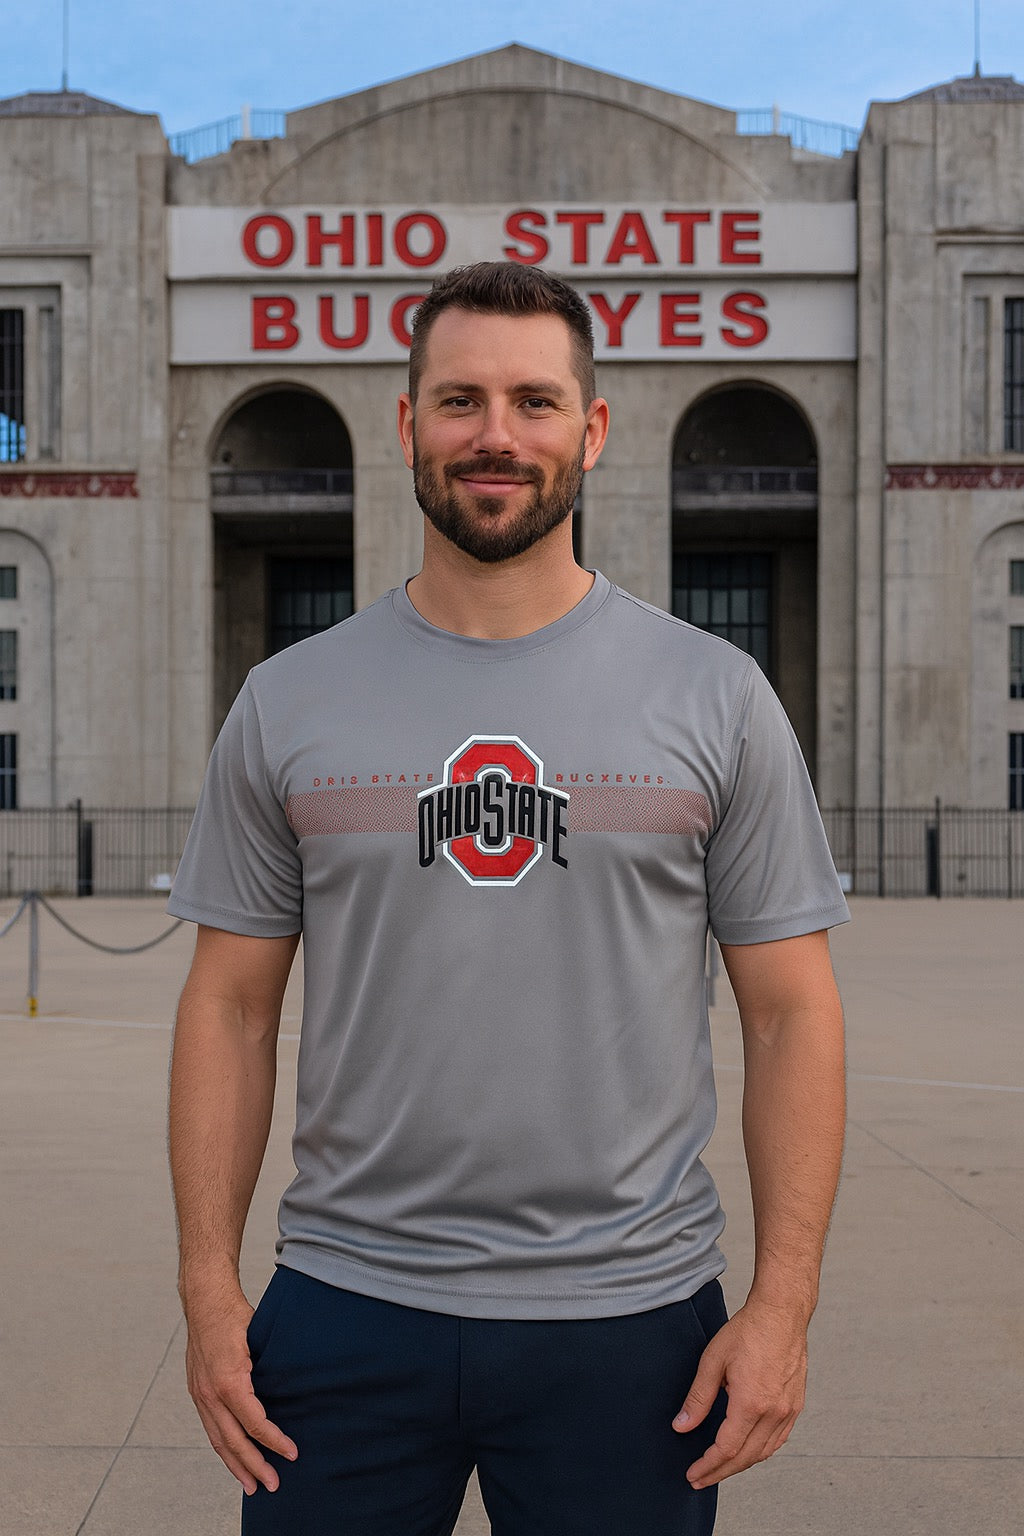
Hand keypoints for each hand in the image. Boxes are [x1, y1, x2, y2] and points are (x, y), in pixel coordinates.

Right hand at [183, 1283, 297, 1495]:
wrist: (204, 1301)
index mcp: (229, 1381)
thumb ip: (273, 1365)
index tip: (292, 1454)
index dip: (274, 1442)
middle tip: (273, 1486)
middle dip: (254, 1466)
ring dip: (235, 1465)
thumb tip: (298, 1386)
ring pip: (218, 1439)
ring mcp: (201, 1395)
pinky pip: (210, 1428)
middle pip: (233, 1441)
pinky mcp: (197, 1392)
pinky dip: (222, 1447)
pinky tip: (233, 1457)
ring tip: (251, 1486)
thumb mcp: (260, 1338)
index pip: (254, 1423)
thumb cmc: (236, 1316)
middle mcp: (211, 1394)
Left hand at [672, 1300, 807, 1487]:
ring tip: (719, 1468)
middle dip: (720, 1472)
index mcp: (751, 1403)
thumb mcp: (713, 1360)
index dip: (708, 1465)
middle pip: (745, 1457)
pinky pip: (778, 1440)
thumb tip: (681, 1426)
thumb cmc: (747, 1330)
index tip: (692, 1475)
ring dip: (740, 1465)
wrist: (781, 1313)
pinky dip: (760, 1451)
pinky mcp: (796, 1405)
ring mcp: (789, 1410)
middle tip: (700, 1479)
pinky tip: (747, 1451)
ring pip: (763, 1452)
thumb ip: (698, 1398)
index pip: (727, 1449)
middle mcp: (774, 1412)